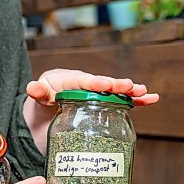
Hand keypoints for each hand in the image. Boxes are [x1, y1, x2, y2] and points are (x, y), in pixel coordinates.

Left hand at [26, 68, 158, 106]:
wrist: (50, 104)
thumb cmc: (46, 95)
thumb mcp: (40, 94)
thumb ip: (38, 92)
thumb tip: (31, 87)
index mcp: (71, 80)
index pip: (84, 81)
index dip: (96, 83)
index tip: (106, 84)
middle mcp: (88, 84)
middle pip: (104, 84)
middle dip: (117, 85)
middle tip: (130, 86)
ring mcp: (98, 93)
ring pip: (116, 92)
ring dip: (130, 92)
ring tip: (145, 92)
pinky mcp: (104, 102)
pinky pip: (121, 100)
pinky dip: (136, 100)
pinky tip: (152, 99)